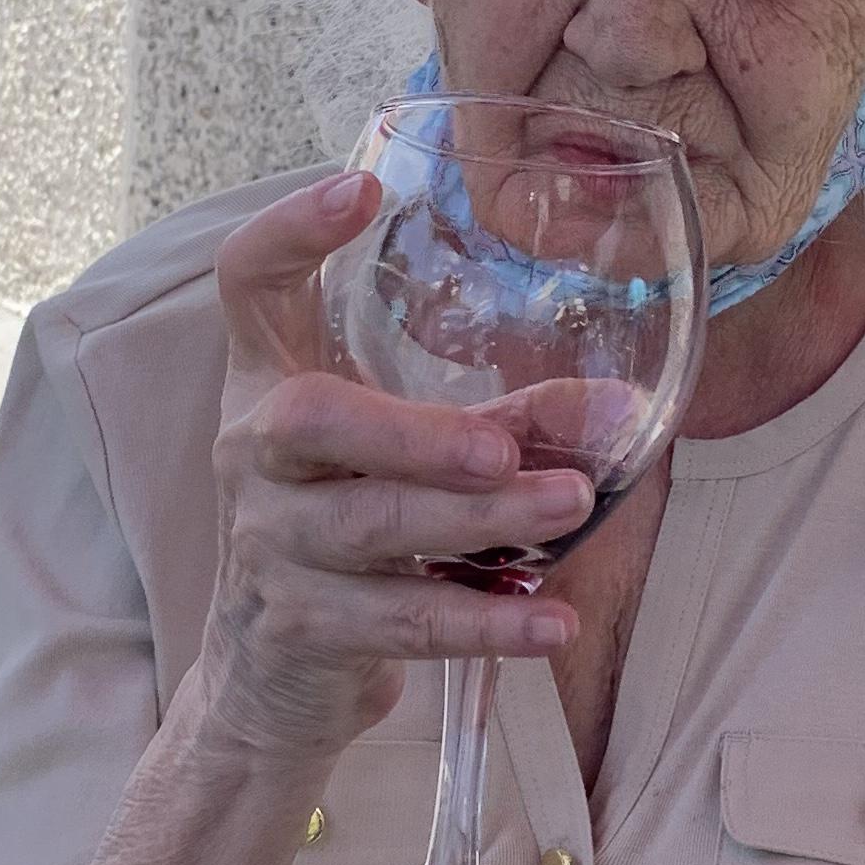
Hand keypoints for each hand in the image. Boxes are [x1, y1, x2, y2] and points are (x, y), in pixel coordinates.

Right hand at [199, 172, 591, 763]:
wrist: (270, 676)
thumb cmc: (351, 528)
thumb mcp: (408, 459)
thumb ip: (502, 421)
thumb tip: (616, 406)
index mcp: (269, 381)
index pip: (248, 284)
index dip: (290, 232)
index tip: (362, 188)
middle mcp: (253, 454)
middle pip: (310, 418)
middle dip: (415, 430)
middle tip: (505, 445)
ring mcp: (269, 544)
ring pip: (373, 525)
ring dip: (479, 520)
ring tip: (570, 505)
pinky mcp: (300, 628)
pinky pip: (399, 621)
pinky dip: (484, 623)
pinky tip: (553, 622)